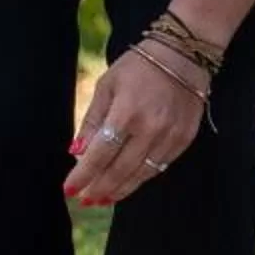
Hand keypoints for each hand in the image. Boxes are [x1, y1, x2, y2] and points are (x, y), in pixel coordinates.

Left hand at [62, 40, 204, 209]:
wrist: (184, 54)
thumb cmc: (138, 67)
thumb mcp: (107, 86)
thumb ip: (92, 121)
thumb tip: (76, 153)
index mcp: (126, 111)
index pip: (100, 154)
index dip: (83, 175)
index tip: (69, 190)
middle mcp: (150, 127)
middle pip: (120, 170)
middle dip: (99, 188)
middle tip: (85, 200)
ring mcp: (170, 135)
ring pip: (141, 174)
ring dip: (119, 190)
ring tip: (103, 198)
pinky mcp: (185, 139)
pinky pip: (159, 167)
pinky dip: (141, 178)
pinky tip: (127, 183)